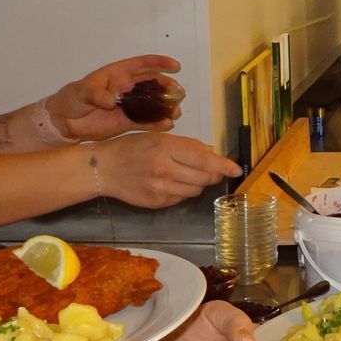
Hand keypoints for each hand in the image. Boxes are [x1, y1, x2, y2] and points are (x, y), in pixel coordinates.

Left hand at [47, 55, 184, 140]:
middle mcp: (127, 89)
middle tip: (179, 92)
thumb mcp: (82, 91)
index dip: (159, 63)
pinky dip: (157, 123)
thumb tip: (111, 100)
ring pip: (153, 104)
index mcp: (118, 74)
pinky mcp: (127, 122)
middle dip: (168, 87)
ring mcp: (129, 106)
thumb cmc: (72, 98)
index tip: (175, 65)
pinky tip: (167, 125)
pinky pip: (146, 122)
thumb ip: (96, 94)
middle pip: (153, 84)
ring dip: (166, 106)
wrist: (65, 122)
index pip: (142, 64)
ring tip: (176, 111)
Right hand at [94, 131, 242, 207]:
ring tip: (184, 174)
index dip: (224, 165)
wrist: (103, 168)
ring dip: (198, 183)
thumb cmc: (131, 148)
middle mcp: (165, 169)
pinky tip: (171, 183)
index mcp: (167, 148)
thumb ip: (188, 145)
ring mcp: (161, 189)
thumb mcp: (158, 137)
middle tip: (211, 171)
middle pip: (204, 178)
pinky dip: (182, 191)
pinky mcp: (157, 203)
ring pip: (195, 190)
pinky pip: (181, 198)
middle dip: (213, 175)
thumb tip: (213, 152)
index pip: (205, 160)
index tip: (236, 169)